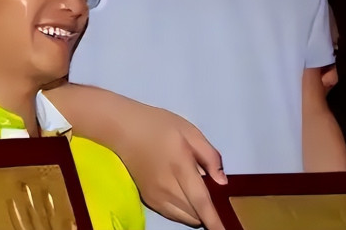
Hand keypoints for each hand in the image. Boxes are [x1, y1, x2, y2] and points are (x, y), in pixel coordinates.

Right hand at [117, 106, 226, 228]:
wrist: (123, 129)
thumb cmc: (158, 126)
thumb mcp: (189, 131)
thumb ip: (209, 155)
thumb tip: (222, 182)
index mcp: (180, 167)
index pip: (201, 201)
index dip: (214, 221)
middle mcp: (167, 187)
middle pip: (195, 214)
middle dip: (208, 210)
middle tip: (212, 193)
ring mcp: (156, 196)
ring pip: (184, 218)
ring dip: (196, 212)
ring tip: (197, 192)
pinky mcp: (149, 200)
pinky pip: (172, 215)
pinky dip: (183, 211)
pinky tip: (184, 195)